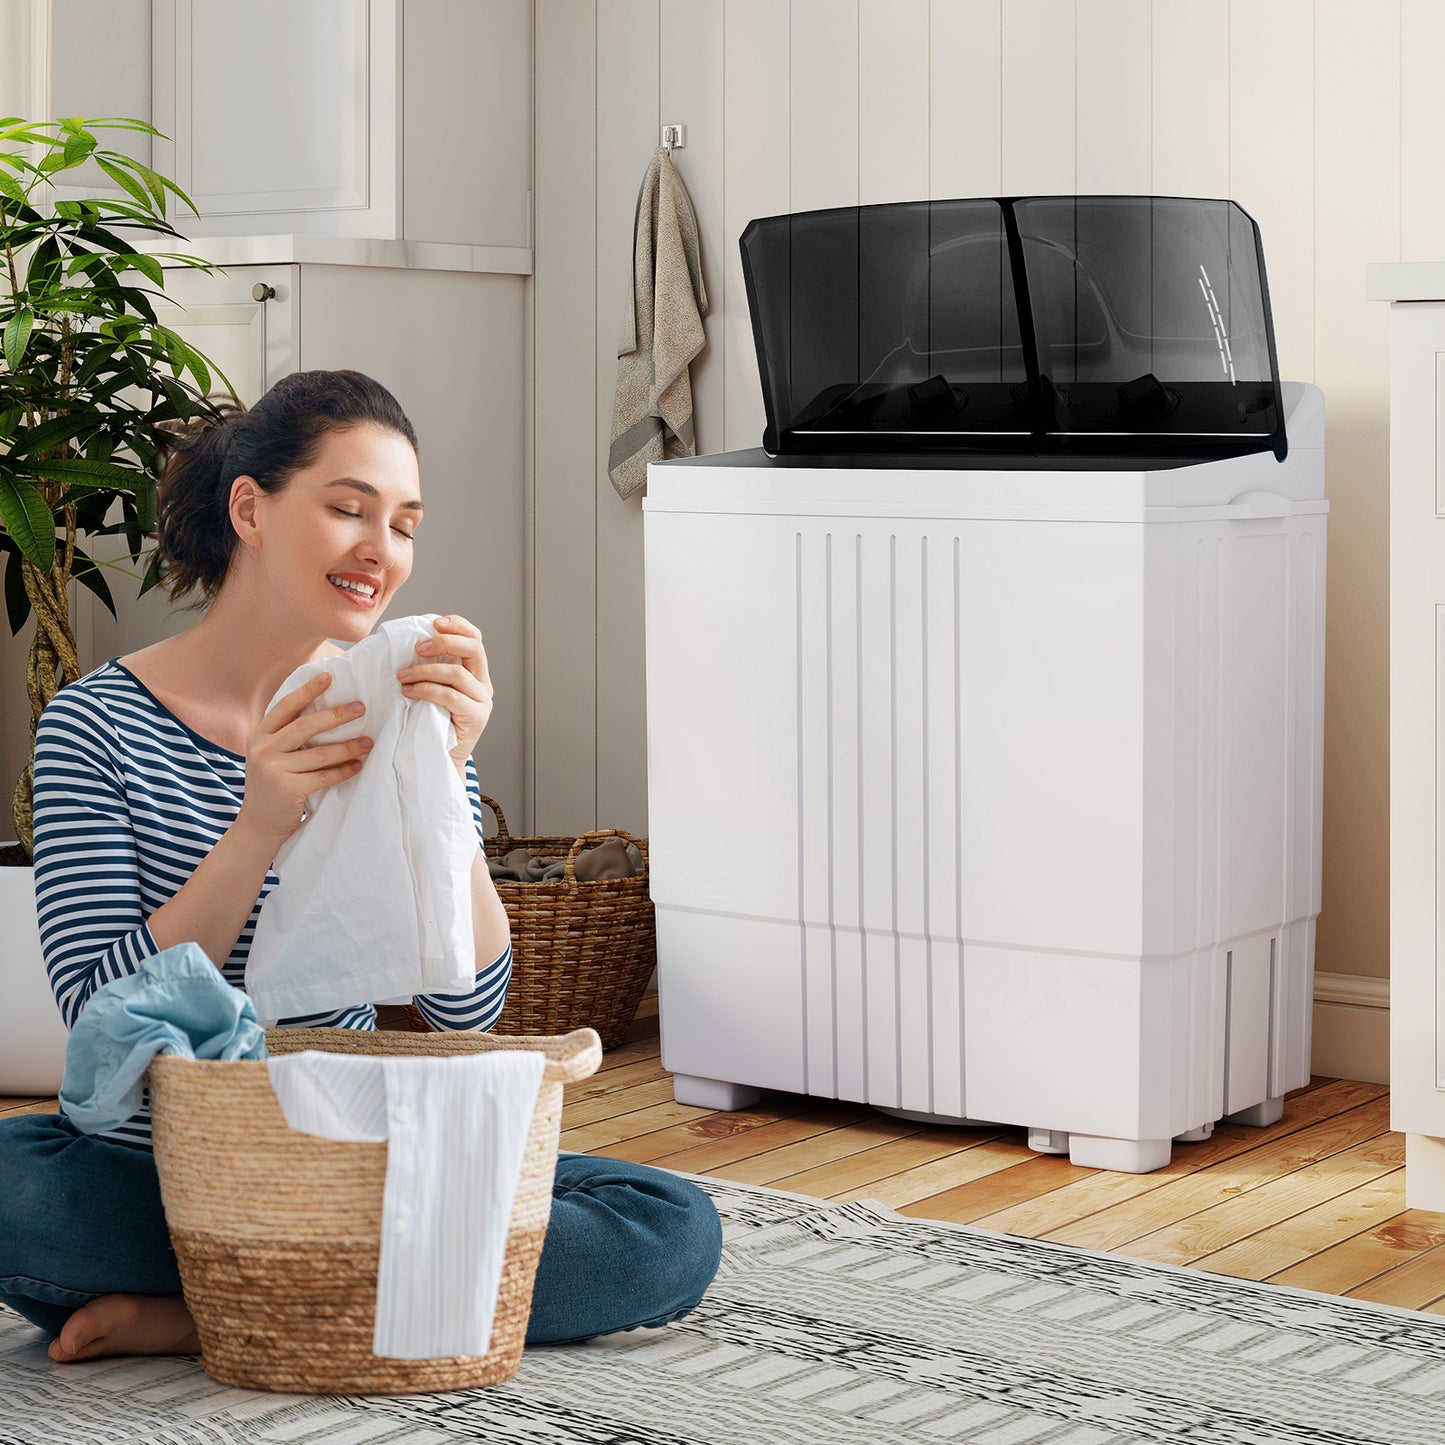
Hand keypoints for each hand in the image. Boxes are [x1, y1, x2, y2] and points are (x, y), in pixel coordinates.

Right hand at [236, 672, 372, 847]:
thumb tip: (326, 712)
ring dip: (348, 746)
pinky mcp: (288, 789)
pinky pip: (324, 776)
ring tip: (369, 741)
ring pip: (319, 753)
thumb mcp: (270, 756)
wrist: (258, 825)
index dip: (307, 691)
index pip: (285, 707)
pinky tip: (358, 766)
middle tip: (361, 707)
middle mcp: (263, 750)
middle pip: (305, 726)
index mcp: (259, 736)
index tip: (328, 676)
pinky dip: (344, 771)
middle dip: (336, 715)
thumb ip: (287, 736)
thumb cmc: (273, 785)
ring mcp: (273, 770)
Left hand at [396, 614, 493, 773]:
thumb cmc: (429, 721)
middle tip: (416, 648)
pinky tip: (409, 692)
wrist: (439, 758)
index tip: (434, 622)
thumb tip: (405, 641)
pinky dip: (427, 690)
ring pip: (458, 673)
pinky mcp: (475, 718)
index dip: (458, 626)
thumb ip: (429, 667)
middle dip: (444, 642)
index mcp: (475, 672)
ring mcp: (481, 701)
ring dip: (425, 671)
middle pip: (474, 649)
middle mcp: (483, 684)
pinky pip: (451, 696)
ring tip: (402, 676)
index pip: (475, 638)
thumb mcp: (431, 688)